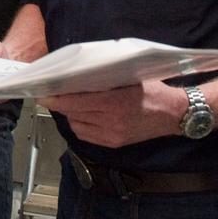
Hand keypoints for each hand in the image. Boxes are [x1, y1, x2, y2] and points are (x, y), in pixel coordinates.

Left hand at [39, 79, 186, 147]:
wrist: (174, 114)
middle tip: (50, 95)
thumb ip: (105, 78)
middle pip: (74, 114)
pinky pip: (86, 135)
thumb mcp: (130, 78)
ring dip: (70, 115)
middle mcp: (112, 121)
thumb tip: (78, 75)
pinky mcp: (114, 143)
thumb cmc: (153, 90)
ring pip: (77, 126)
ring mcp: (113, 135)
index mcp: (115, 102)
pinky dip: (80, 125)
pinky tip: (82, 115)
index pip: (76, 102)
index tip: (43, 94)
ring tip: (70, 104)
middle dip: (59, 105)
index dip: (56, 99)